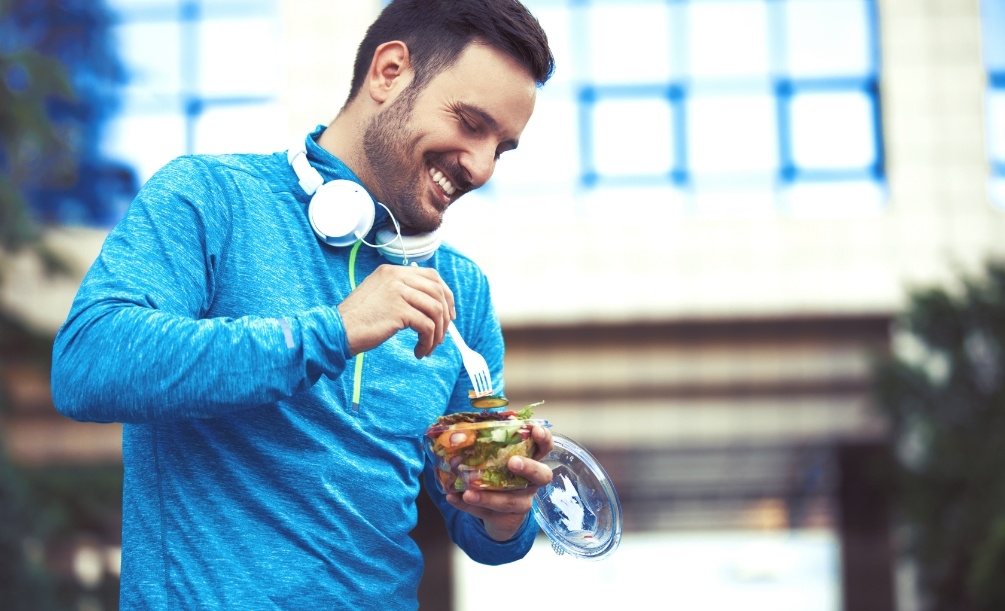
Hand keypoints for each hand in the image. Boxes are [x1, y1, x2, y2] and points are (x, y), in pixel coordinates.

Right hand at [337, 264, 454, 357]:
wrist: (336, 330)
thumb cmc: (357, 320)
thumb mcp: (380, 296)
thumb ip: (402, 294)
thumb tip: (432, 306)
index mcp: (392, 271)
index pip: (432, 276)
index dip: (446, 295)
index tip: (448, 314)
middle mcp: (396, 276)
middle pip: (438, 292)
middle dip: (445, 316)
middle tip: (442, 335)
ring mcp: (397, 291)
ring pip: (436, 310)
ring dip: (437, 333)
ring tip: (429, 347)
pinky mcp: (398, 310)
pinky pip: (427, 326)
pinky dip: (427, 342)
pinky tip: (418, 351)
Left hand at [445, 424, 553, 540]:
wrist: (497, 514)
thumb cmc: (497, 476)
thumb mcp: (495, 460)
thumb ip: (486, 445)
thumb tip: (461, 428)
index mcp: (531, 462)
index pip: (545, 448)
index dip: (544, 439)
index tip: (535, 430)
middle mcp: (531, 483)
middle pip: (541, 476)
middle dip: (529, 468)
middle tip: (513, 462)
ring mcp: (521, 502)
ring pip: (509, 501)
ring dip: (488, 496)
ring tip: (468, 492)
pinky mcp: (506, 518)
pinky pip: (486, 513)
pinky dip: (467, 506)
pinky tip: (452, 498)